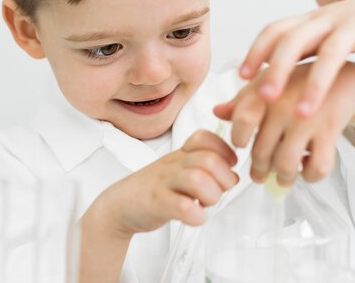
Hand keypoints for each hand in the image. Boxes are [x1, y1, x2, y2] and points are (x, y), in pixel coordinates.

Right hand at [90, 130, 238, 238]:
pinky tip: (194, 217)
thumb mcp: (180, 170)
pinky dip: (196, 216)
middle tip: (218, 191)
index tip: (228, 167)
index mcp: (181, 154)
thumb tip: (234, 176)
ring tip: (204, 204)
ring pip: (197, 180)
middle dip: (224, 179)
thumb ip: (206, 169)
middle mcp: (174, 164)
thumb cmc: (155, 188)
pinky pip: (182, 207)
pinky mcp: (156, 203)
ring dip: (211, 196)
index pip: (205, 138)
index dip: (224, 151)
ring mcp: (164, 183)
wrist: (120, 205)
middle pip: (209, 160)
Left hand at [215, 63, 354, 184]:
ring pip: (286, 164)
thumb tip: (217, 113)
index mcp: (264, 91)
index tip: (241, 144)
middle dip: (258, 169)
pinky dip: (311, 176)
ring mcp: (306, 119)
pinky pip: (317, 167)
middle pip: (261, 151)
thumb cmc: (296, 83)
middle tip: (259, 174)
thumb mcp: (266, 83)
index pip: (241, 122)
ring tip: (282, 179)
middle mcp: (282, 105)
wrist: (340, 76)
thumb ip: (242, 100)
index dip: (237, 139)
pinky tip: (307, 170)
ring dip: (283, 178)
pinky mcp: (330, 130)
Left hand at [239, 0, 354, 120]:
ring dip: (316, 84)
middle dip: (277, 68)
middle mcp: (329, 17)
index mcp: (311, 19)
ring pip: (332, 52)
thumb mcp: (324, 33)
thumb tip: (256, 83)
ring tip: (303, 117)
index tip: (242, 78)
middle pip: (295, 39)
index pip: (275, 30)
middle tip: (264, 98)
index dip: (256, 51)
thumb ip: (296, 54)